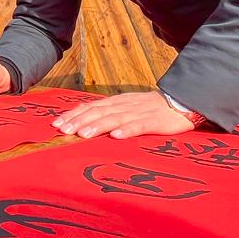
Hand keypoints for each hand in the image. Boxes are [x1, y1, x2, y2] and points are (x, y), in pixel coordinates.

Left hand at [52, 91, 196, 138]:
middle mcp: (125, 105)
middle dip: (79, 121)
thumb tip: (83, 116)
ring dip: (98, 126)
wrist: (182, 101)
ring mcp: (140, 112)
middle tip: (62, 131)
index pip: (91, 107)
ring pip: (115, 118)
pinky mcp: (155, 121)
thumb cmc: (151, 108)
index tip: (56, 123)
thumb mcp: (127, 106)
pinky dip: (127, 130)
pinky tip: (116, 136)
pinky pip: (140, 125)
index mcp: (117, 102)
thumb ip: (108, 112)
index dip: (74, 114)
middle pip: (98, 112)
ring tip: (83, 135)